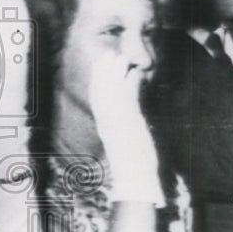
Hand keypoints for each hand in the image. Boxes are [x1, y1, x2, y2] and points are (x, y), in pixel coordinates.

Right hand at [87, 53, 163, 205]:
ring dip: (116, 73)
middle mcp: (107, 121)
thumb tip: (128, 115)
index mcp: (104, 125)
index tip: (99, 66)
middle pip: (101, 91)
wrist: (134, 177)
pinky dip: (131, 85)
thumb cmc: (132, 161)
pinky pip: (128, 99)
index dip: (97, 80)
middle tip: (108, 54)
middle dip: (103, 72)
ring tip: (120, 58)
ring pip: (113, 92)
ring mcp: (117, 122)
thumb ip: (124, 122)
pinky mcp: (129, 124)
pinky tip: (136, 74)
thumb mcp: (125, 138)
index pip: (97, 98)